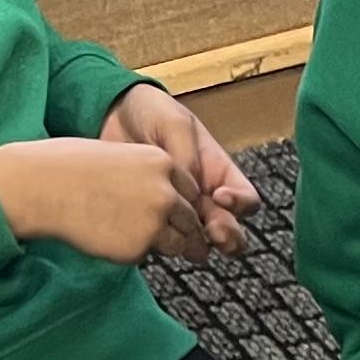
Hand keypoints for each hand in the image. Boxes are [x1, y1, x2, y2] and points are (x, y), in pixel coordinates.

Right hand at [0, 136, 200, 263]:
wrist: (44, 186)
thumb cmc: (72, 167)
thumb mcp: (122, 158)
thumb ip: (149, 177)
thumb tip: (165, 201)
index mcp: (163, 163)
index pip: (192, 190)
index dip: (186, 205)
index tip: (185, 217)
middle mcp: (166, 192)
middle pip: (192, 220)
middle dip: (190, 234)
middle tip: (193, 249)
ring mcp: (155, 222)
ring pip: (177, 243)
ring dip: (167, 247)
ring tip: (140, 241)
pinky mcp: (139, 247)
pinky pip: (147, 255)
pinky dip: (135, 253)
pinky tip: (110, 239)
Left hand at [101, 82, 256, 257]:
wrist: (111, 118)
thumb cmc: (151, 113)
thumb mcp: (174, 124)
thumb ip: (187, 156)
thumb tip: (192, 193)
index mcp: (219, 173)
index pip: (247, 199)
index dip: (241, 203)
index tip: (220, 196)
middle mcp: (206, 198)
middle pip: (232, 230)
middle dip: (228, 236)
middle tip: (212, 231)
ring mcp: (181, 212)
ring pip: (202, 243)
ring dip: (200, 247)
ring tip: (186, 241)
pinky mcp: (156, 221)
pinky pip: (167, 241)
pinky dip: (166, 245)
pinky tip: (154, 235)